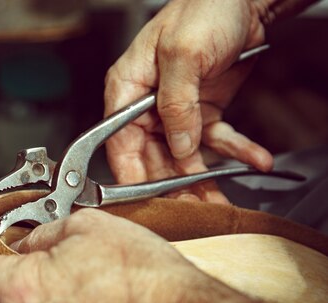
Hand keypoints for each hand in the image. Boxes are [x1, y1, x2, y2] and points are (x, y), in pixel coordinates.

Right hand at [104, 0, 273, 202]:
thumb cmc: (203, 9)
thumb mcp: (184, 54)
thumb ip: (176, 103)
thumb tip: (177, 145)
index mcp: (127, 88)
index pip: (119, 141)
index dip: (130, 174)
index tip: (143, 201)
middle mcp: (146, 104)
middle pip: (152, 157)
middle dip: (173, 186)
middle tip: (191, 209)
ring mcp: (175, 111)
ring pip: (183, 157)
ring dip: (204, 179)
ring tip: (220, 201)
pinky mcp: (202, 112)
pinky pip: (216, 140)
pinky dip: (237, 151)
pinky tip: (256, 159)